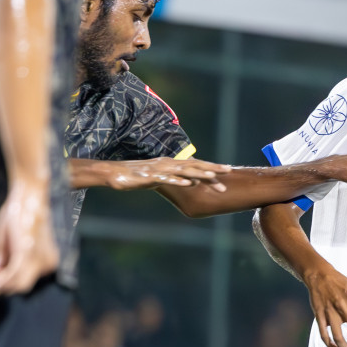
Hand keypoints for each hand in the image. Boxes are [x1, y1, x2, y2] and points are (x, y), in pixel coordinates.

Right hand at [0, 179, 58, 298]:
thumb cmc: (17, 216)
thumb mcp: (6, 244)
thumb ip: (1, 263)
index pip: (21, 282)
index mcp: (44, 263)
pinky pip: (11, 275)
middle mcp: (47, 266)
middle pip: (18, 287)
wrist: (26, 196)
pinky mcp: (28, 254)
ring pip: (14, 285)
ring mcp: (40, 261)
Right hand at [99, 157, 230, 189]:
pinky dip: (179, 181)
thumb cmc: (138, 176)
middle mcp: (169, 163)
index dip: (212, 167)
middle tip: (230, 171)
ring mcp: (161, 169)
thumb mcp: (162, 177)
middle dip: (213, 169)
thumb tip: (193, 180)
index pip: (196, 164)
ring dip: (200, 173)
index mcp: (172, 163)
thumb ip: (177, 177)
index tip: (229, 170)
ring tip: (215, 177)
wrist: (115, 174)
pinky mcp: (151, 177)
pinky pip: (167, 179)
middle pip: (195, 165)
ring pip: (184, 171)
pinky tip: (190, 183)